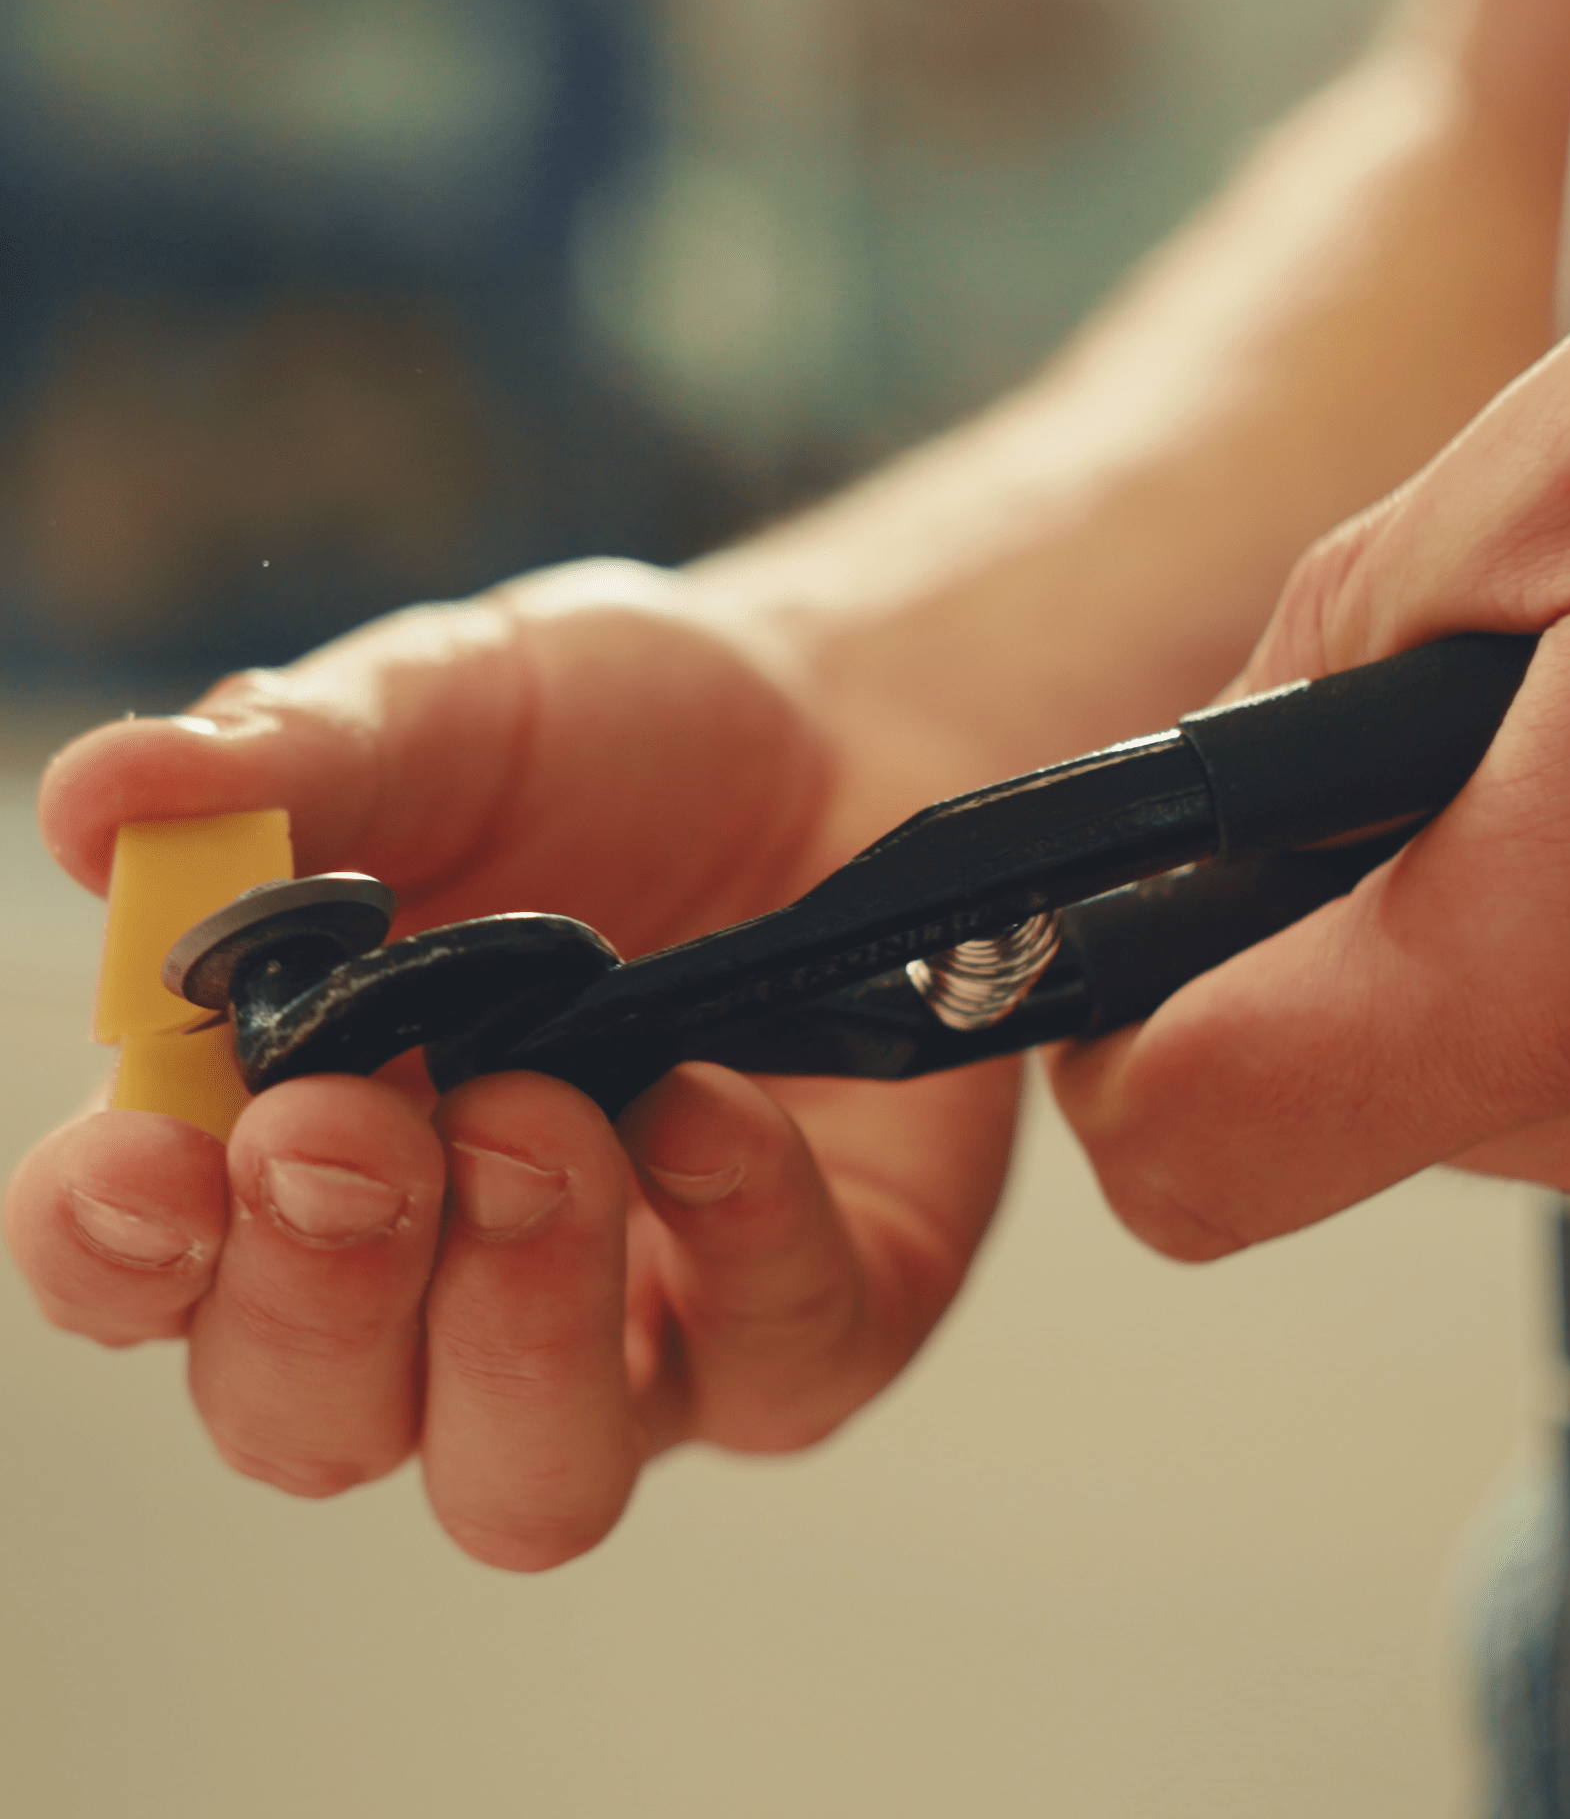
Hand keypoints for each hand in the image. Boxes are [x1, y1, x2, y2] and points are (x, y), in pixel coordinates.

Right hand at [5, 560, 1016, 1567]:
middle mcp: (437, 1276)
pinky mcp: (809, 1323)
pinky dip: (738, 1235)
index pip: (142, 1272)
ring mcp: (629, 1325)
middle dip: (319, 1297)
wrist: (847, 724)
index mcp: (287, 1136)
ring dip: (514, 1327)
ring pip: (527, 1482)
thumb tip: (104, 800)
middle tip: (362, 1129)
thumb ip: (288, 761)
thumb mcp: (449, 706)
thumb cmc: (618, 733)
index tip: (138, 1164)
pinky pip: (770, 1358)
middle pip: (309, 1424)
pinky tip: (716, 1099)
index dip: (114, 1251)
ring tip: (544, 1122)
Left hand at [1053, 224, 1569, 1248]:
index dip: (1110, 1040)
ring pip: (1504, 1073)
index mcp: (1557, 975)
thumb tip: (1234, 756)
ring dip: (1498, 902)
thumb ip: (1336, 627)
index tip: (1141, 913)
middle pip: (1345, 1100)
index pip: (1191, 1153)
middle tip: (1451, 707)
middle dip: (1333, 915)